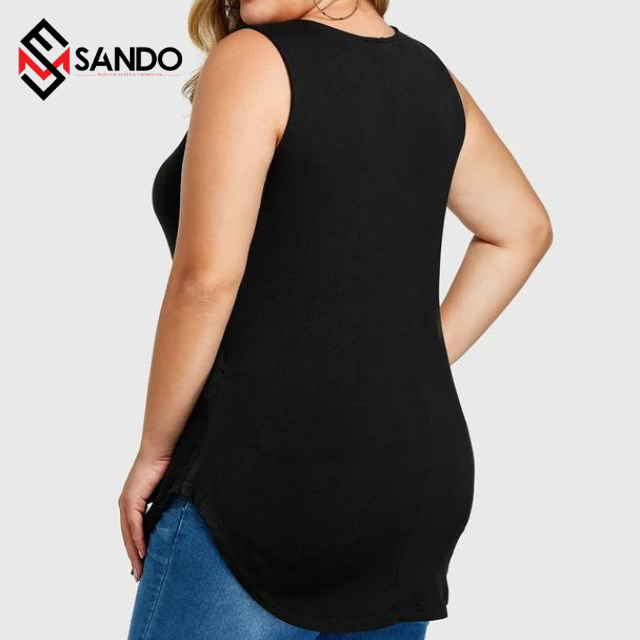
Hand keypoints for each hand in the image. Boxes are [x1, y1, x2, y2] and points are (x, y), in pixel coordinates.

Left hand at [118, 451, 169, 580]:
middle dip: (133, 557)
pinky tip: (143, 553)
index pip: (132, 530)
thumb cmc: (166, 463)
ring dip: (134, 553)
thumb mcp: (165, 489)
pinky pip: (134, 525)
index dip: (136, 547)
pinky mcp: (132, 500)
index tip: (142, 563)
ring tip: (140, 570)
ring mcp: (127, 502)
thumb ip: (165, 503)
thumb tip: (174, 516)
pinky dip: (138, 540)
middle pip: (127, 536)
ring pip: (128, 534)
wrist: (161, 448)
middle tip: (139, 575)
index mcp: (133, 501)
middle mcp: (126, 503)